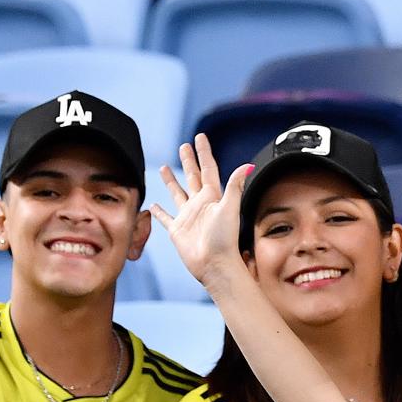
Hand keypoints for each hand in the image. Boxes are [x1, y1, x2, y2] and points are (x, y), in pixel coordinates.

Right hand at [151, 136, 252, 289]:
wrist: (215, 264)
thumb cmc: (225, 238)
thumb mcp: (230, 207)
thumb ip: (235, 185)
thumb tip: (248, 165)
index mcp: (213, 197)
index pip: (207, 169)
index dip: (203, 153)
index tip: (200, 137)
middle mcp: (200, 204)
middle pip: (192, 177)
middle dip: (188, 161)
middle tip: (184, 146)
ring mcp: (188, 216)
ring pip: (177, 193)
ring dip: (171, 181)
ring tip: (164, 168)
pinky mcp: (177, 230)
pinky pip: (166, 218)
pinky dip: (159, 212)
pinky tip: (154, 205)